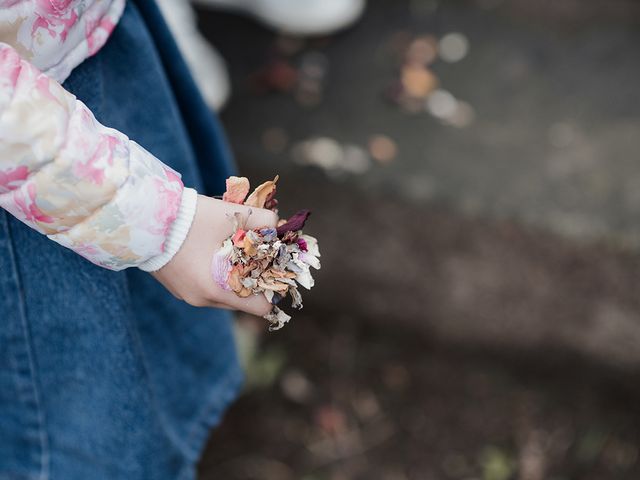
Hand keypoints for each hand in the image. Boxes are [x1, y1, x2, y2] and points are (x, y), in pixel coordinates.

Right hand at [151, 194, 277, 315]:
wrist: (143, 216)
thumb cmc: (191, 217)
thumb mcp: (234, 215)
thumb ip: (264, 222)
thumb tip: (278, 228)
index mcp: (217, 291)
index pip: (261, 308)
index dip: (272, 288)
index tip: (272, 267)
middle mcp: (202, 300)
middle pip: (243, 300)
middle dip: (254, 279)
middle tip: (257, 254)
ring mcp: (187, 295)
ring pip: (224, 293)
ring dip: (234, 275)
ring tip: (234, 249)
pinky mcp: (177, 286)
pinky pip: (206, 286)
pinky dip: (215, 273)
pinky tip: (213, 250)